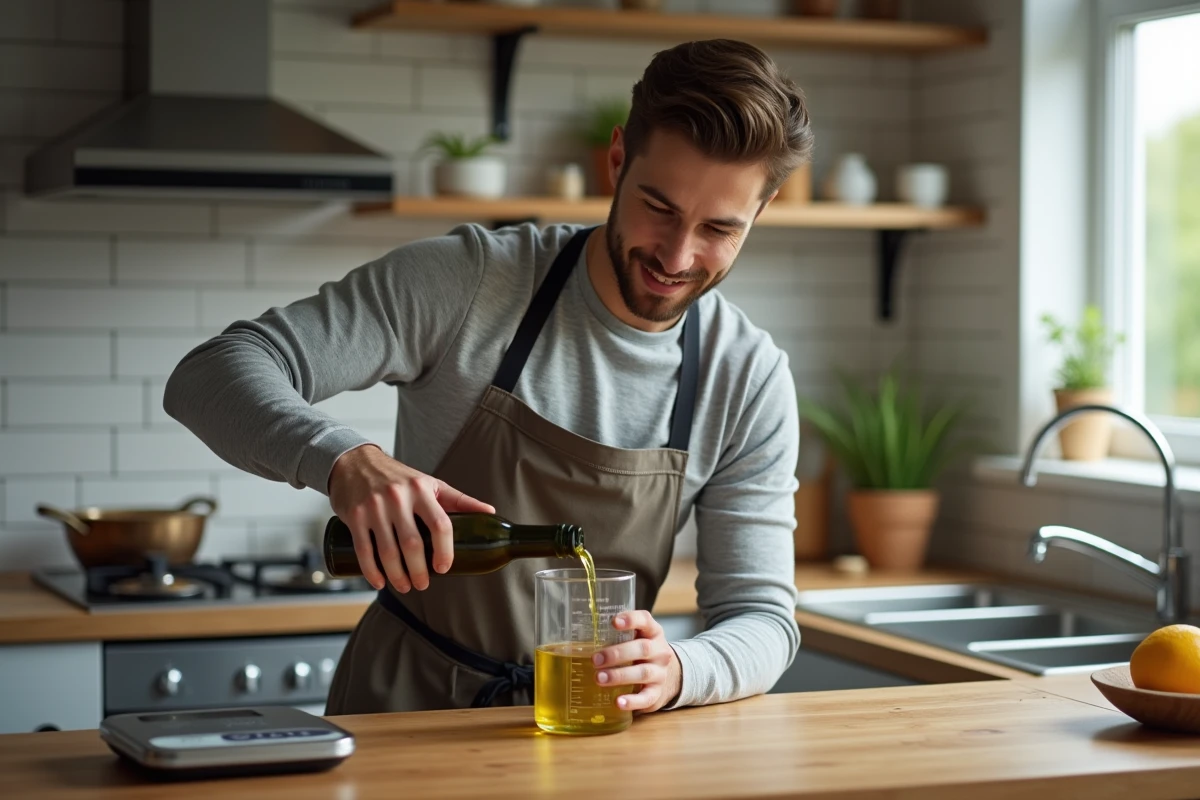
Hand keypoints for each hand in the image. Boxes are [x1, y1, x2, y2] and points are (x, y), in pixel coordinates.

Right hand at [327, 443, 494, 592]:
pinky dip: (372, 571)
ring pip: (388, 551)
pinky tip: (380, 582)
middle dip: (419, 570)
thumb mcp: (430, 484)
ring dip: (397, 575)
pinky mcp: (354, 516)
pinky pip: (364, 550)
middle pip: (413, 543)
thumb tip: (491, 514)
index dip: (445, 551)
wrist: (356, 462)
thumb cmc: (399, 477)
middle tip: (423, 584)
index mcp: (421, 489)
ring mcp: (374, 507)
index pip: (440, 525)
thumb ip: (459, 500)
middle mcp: (397, 497)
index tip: (444, 568)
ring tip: (404, 586)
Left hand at [591, 610, 681, 713]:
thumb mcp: (637, 640)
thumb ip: (617, 636)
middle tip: (595, 659)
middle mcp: (659, 652)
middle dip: (617, 653)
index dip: (631, 620)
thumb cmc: (642, 655)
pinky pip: (646, 698)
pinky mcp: (657, 694)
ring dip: (619, 676)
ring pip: (642, 673)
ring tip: (599, 679)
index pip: (645, 620)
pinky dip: (632, 701)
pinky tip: (618, 702)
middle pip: (642, 649)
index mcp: (652, 633)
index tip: (613, 622)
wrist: (669, 677)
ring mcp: (660, 673)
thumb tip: (578, 640)